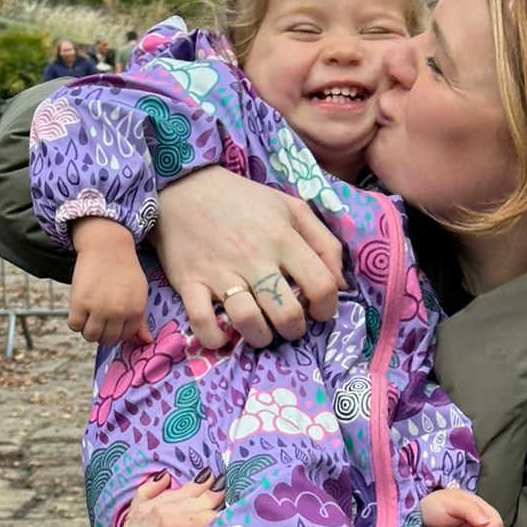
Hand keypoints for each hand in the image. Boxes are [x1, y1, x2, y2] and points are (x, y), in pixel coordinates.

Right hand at [69, 217, 149, 344]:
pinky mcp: (80, 301)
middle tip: (98, 320)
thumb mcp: (139, 294)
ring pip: (90, 336)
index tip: (111, 322)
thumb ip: (140, 320)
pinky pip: (74, 325)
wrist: (107, 246)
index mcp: (135, 310)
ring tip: (88, 317)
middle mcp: (118, 312)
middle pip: (107, 339)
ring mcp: (98, 307)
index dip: (116, 331)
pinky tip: (79, 312)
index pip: (124, 336)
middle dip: (102, 333)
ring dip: (88, 330)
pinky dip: (75, 322)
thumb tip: (146, 342)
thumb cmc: (124, 270)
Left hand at [110, 475, 223, 526]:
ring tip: (207, 484)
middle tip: (223, 489)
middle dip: (195, 499)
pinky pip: (133, 514)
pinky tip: (166, 479)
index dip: (203, 513)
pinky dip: (149, 493)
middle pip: (159, 517)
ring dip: (180, 493)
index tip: (228, 508)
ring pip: (148, 511)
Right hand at [151, 167, 344, 350]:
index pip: (322, 285)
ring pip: (248, 321)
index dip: (327, 308)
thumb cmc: (244, 201)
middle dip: (294, 330)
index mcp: (283, 237)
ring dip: (260, 337)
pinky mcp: (189, 282)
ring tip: (261, 331)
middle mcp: (254, 257)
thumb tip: (342, 284)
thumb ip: (324, 243)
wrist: (185, 186)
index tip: (318, 311)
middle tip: (288, 325)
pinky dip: (214, 339)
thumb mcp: (292, 209)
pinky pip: (202, 323)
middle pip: (286, 313)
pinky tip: (223, 335)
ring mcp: (219, 272)